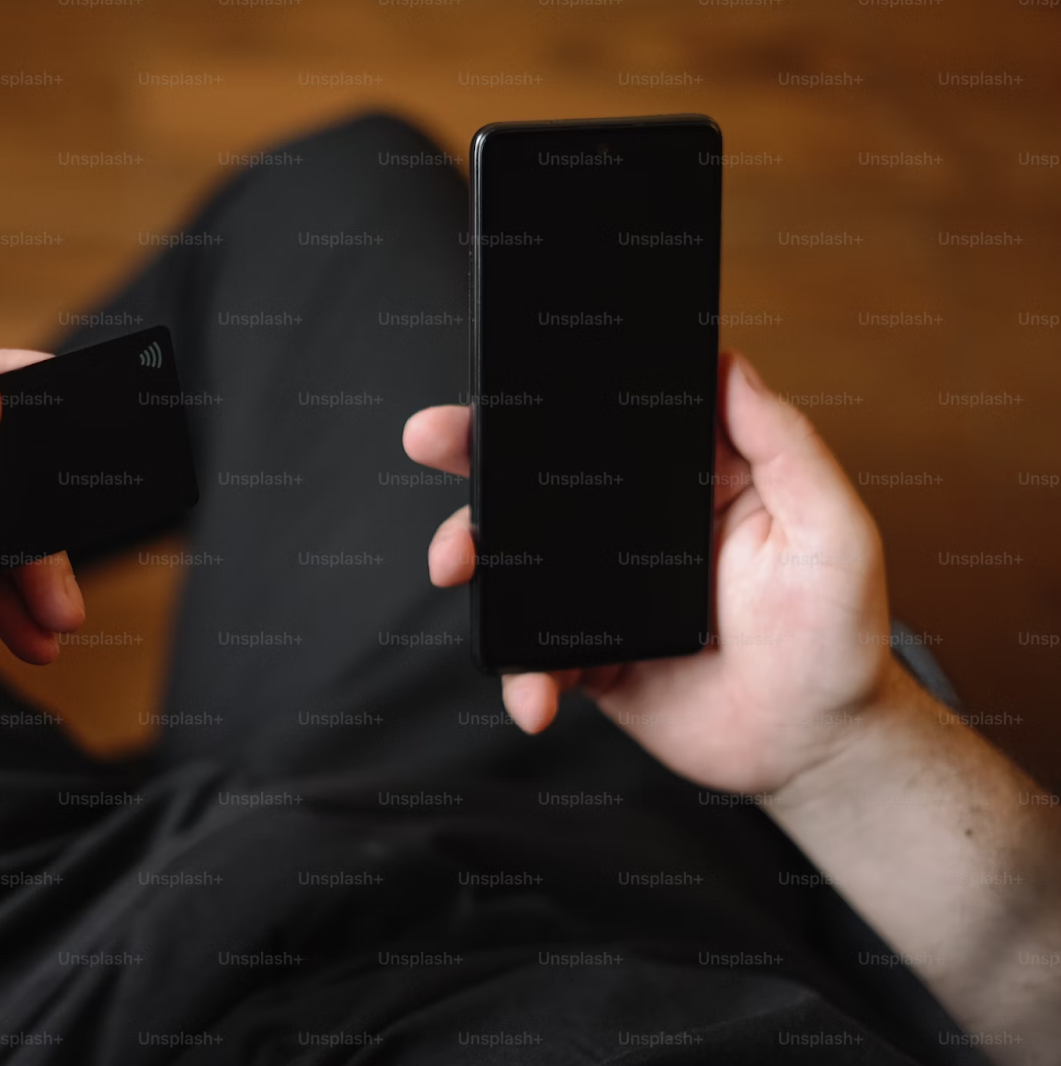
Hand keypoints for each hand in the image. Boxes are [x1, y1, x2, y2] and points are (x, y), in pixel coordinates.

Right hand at [403, 351, 902, 796]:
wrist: (818, 747)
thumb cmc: (839, 637)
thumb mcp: (832, 526)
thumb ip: (785, 446)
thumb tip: (731, 366)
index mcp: (686, 486)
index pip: (605, 430)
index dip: (549, 404)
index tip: (503, 384)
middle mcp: (635, 536)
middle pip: (538, 488)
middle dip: (474, 459)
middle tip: (432, 441)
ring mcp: (603, 598)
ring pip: (516, 569)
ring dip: (472, 565)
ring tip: (456, 570)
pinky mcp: (590, 659)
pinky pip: (534, 656)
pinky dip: (522, 677)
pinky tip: (536, 695)